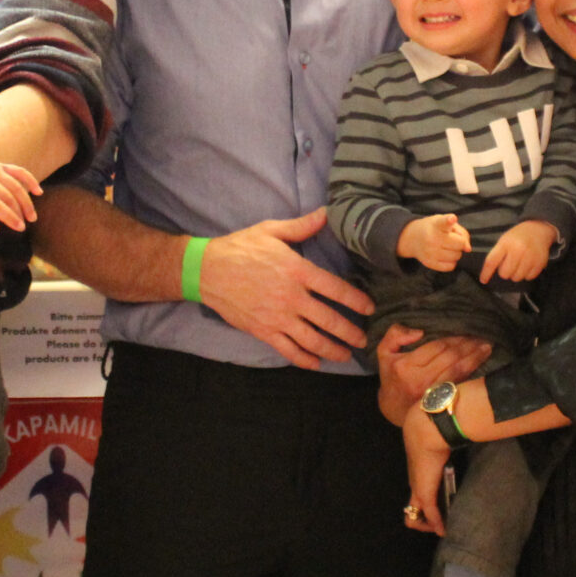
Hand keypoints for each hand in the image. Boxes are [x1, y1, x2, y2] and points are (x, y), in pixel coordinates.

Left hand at [0, 150, 42, 234]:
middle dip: (19, 212)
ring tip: (32, 216)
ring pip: (16, 186)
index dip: (10, 217)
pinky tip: (38, 192)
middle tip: (24, 225)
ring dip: (27, 202)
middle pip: (8, 197)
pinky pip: (18, 171)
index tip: (20, 228)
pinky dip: (30, 180)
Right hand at [199, 208, 373, 370]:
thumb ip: (302, 225)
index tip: (368, 309)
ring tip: (345, 355)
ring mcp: (277, 317)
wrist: (207, 270)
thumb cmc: (240, 247)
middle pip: (329, 320)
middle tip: (363, 340)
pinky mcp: (263, 331)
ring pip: (312, 340)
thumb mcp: (271, 230)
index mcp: (297, 271)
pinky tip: (316, 363)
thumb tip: (328, 213)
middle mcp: (291, 297)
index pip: (336, 289)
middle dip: (350, 333)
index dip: (356, 301)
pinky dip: (304, 360)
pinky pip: (288, 350)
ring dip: (333, 350)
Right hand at [374, 325, 491, 424]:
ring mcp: (433, 391)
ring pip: (459, 370)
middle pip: (450, 357)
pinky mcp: (443, 399)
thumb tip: (419, 332)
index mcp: (407, 366)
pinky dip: (474, 369)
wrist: (394, 407)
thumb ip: (396, 335)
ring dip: (475, 357)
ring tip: (486, 346)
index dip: (453, 337)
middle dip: (467, 345)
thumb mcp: (384, 352)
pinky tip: (483, 360)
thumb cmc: (392, 375)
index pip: (436, 346)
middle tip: (480, 335)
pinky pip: (462, 381)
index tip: (464, 329)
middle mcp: (421, 379)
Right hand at [397, 214, 471, 271]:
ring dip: (455, 252)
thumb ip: (461, 232)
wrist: (413, 238)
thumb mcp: (445, 221)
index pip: (444, 222)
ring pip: (457, 256)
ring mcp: (430, 252)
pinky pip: (451, 266)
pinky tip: (444, 255)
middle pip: (459, 243)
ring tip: (446, 247)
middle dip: (459, 242)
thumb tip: (468, 249)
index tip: (452, 219)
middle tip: (451, 239)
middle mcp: (432, 238)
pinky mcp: (430, 263)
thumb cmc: (434, 228)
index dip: (449, 220)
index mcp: (437, 224)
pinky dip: (451, 262)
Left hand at [402, 409, 448, 535]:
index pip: (416, 495)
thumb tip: (455, 442)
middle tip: (441, 524)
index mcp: (418, 474)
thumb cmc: (434, 433)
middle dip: (424, 522)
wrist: (427, 431)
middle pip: (411, 511)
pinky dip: (437, 524)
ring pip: (413, 518)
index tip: (441, 508)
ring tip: (442, 528)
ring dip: (428, 526)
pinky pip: (430, 515)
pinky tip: (444, 530)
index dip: (425, 505)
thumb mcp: (439, 445)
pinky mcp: (424, 494)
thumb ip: (444, 449)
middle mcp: (414, 485)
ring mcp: (418, 491)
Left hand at [480, 220, 556, 283]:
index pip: (491, 261)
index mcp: (506, 243)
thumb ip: (497, 254)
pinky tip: (527, 265)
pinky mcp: (539, 262)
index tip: (484, 280)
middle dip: (505, 272)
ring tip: (519, 264)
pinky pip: (528, 277)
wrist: (538, 229)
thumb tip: (490, 272)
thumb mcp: (504, 240)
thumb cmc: (518, 236)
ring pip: (516, 277)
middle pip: (505, 273)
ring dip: (516, 274)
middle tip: (509, 266)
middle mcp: (518, 250)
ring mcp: (530, 256)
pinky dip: (527, 274)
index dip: (486, 273)